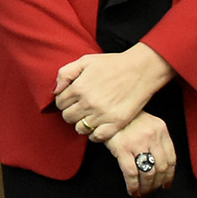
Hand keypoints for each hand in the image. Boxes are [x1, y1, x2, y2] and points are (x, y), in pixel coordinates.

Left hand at [54, 43, 173, 142]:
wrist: (141, 70)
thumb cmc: (113, 64)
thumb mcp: (85, 61)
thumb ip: (65, 73)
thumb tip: (55, 91)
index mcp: (79, 88)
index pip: (59, 103)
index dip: (64, 101)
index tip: (72, 100)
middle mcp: (88, 103)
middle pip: (67, 117)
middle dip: (71, 112)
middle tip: (81, 108)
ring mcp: (102, 114)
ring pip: (80, 128)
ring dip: (82, 123)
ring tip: (90, 116)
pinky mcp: (116, 123)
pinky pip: (96, 137)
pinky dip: (95, 133)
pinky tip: (98, 125)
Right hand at [103, 110, 176, 196]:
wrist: (106, 110)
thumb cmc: (124, 118)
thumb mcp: (146, 123)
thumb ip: (155, 139)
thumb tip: (159, 165)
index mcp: (160, 129)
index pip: (171, 158)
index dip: (170, 175)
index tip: (166, 183)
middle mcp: (152, 136)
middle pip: (162, 167)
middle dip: (157, 183)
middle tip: (152, 190)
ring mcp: (138, 143)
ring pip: (149, 173)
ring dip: (146, 187)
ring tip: (142, 192)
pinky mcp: (122, 148)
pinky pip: (132, 173)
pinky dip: (133, 185)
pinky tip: (132, 190)